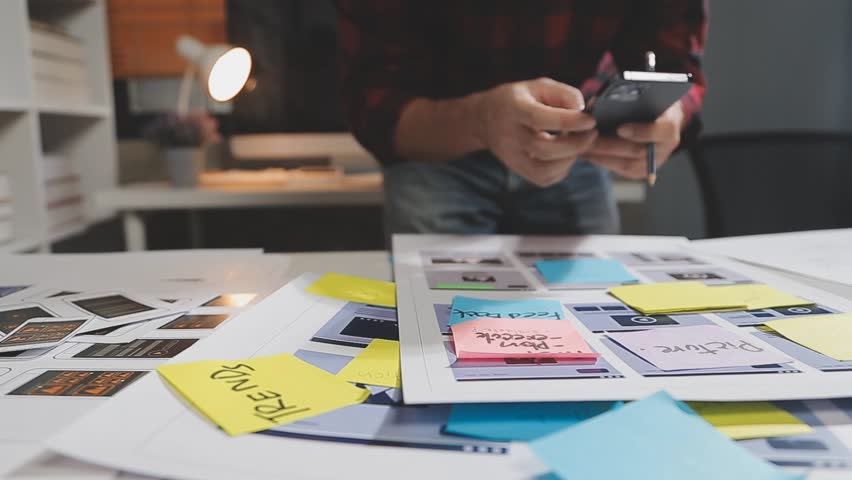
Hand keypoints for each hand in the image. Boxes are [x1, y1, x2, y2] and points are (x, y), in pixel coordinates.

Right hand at [475, 78, 597, 186]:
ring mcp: (511, 157)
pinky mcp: (517, 169)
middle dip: (575, 144)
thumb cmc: (519, 99)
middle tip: (591, 134)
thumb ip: (563, 94)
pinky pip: (543, 179)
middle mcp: (509, 135)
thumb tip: (583, 110)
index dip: (571, 121)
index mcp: (514, 109)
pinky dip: (561, 171)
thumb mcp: (538, 86)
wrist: (485, 119)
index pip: (541, 119)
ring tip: (579, 146)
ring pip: (544, 171)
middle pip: (544, 149)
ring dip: (569, 160)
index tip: (590, 120)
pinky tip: (565, 156)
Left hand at [583, 102, 684, 178]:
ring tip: (580, 145)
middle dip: (609, 145)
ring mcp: (653, 162)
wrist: (654, 117)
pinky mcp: (639, 171)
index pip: (664, 131)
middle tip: (587, 138)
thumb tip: (597, 103)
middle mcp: (665, 146)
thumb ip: (626, 97)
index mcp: (670, 123)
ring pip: (626, 164)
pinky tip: (584, 151)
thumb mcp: (641, 95)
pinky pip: (618, 169)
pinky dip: (599, 160)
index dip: (642, 131)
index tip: (620, 129)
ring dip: (600, 155)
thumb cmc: (644, 101)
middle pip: (638, 151)